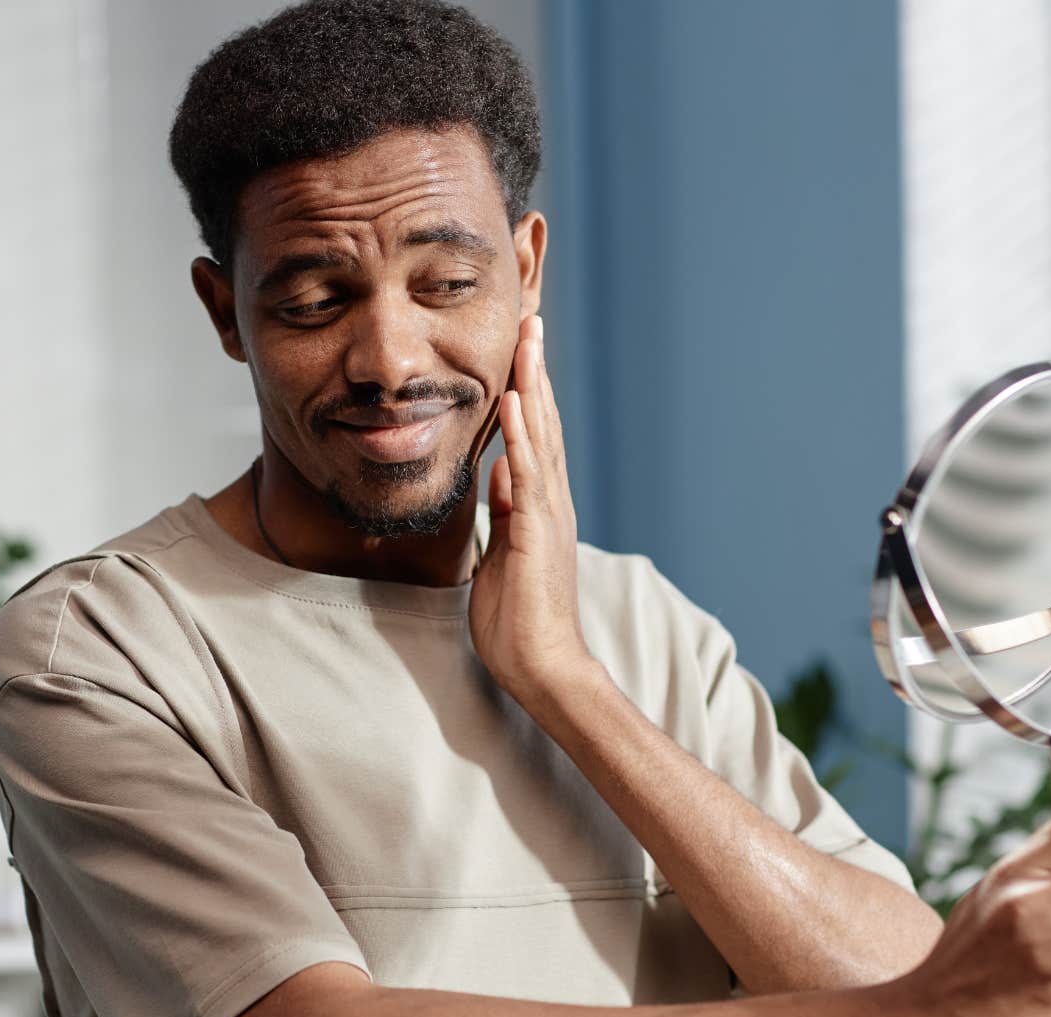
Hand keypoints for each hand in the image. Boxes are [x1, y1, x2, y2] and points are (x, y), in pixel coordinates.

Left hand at [469, 314, 591, 706]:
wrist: (542, 667)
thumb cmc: (518, 620)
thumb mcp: (501, 552)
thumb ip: (504, 511)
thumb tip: (499, 472)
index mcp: (538, 503)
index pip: (531, 432)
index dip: (524, 386)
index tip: (518, 345)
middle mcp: (550, 498)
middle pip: (542, 419)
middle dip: (533, 367)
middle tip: (530, 314)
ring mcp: (548, 512)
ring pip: (540, 434)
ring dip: (532, 383)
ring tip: (527, 336)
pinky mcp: (539, 530)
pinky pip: (529, 472)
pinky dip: (521, 433)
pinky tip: (514, 398)